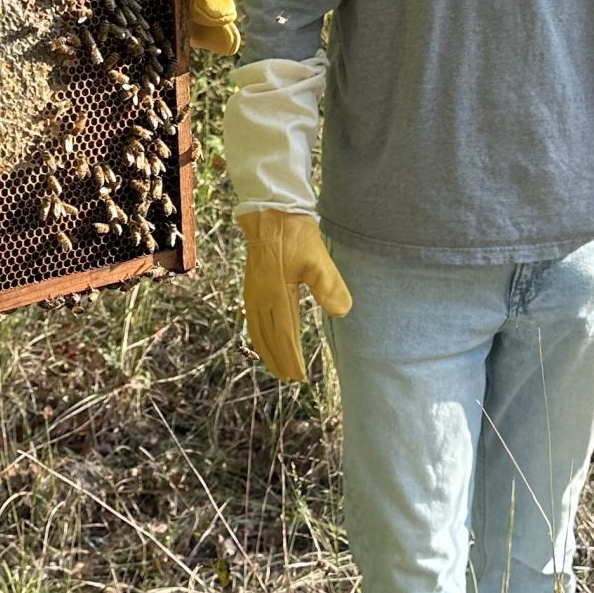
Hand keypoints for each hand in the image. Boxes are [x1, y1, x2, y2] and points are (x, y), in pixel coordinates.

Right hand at [239, 209, 352, 381]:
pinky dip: (258, 335)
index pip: (284, 336)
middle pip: (268, 338)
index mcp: (276, 295)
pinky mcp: (251, 286)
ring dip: (266, 351)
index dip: (291, 358)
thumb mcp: (317, 260)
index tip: (300, 375)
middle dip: (279, 360)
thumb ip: (329, 287)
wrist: (270, 214)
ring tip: (276, 366)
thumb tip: (341, 313)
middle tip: (290, 378)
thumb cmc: (295, 236)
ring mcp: (253, 293)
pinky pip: (252, 319)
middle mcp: (261, 298)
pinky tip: (263, 338)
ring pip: (257, 331)